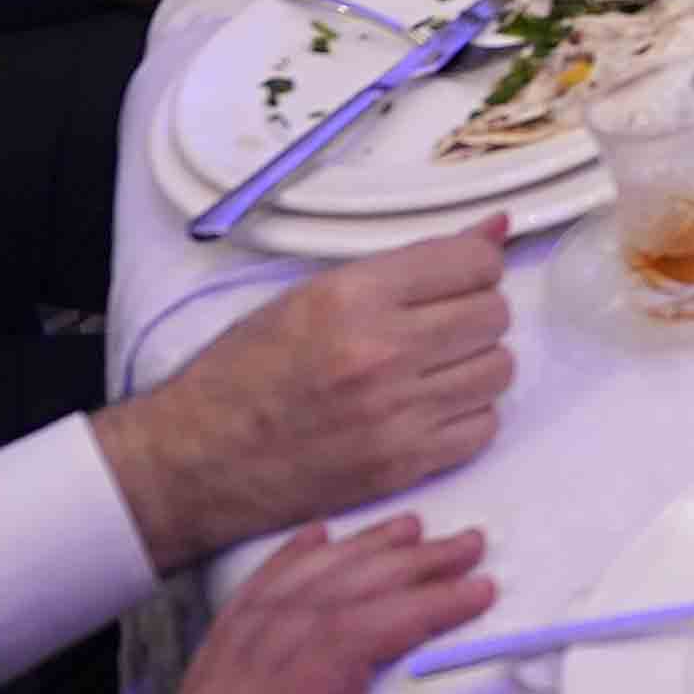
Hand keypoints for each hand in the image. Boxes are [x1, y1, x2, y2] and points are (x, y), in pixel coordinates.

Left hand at [90, 513, 488, 693]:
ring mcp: (208, 691)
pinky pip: (244, 610)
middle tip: (472, 547)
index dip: (408, 615)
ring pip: (282, 597)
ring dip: (353, 556)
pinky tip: (317, 540)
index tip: (474, 596)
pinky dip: (285, 566)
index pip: (336, 652)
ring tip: (416, 530)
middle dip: (400, 570)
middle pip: (318, 607)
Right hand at [94, 226, 518, 570]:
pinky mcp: (402, 466)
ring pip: (499, 370)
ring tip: (432, 369)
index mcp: (353, 296)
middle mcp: (381, 351)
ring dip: (474, 366)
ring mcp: (396, 414)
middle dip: (474, 315)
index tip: (454, 280)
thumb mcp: (313, 295)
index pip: (473, 261)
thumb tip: (497, 227)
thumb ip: (410, 264)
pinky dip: (466, 417)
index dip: (472, 267)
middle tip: (438, 327)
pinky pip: (483, 428)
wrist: (194, 460)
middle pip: (494, 314)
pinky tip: (427, 410)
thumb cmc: (245, 371)